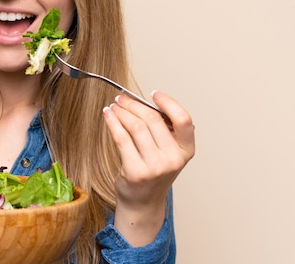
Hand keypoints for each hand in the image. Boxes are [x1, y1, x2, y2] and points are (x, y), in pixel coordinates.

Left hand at [102, 90, 194, 245]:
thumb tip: (138, 100)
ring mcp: (155, 167)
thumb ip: (162, 129)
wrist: (142, 202)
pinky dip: (113, 123)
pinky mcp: (135, 172)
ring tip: (114, 106)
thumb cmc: (153, 171)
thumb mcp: (167, 151)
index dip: (168, 102)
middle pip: (153, 120)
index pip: (183, 119)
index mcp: (186, 150)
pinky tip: (108, 115)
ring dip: (121, 112)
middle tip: (122, 98)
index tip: (153, 94)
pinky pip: (122, 139)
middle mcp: (173, 159)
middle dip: (134, 104)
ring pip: (136, 127)